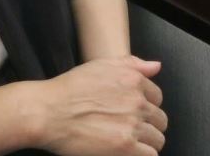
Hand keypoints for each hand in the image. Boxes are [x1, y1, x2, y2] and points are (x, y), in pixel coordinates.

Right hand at [33, 56, 165, 155]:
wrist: (49, 112)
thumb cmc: (70, 88)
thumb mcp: (101, 65)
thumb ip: (132, 63)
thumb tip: (156, 67)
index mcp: (133, 80)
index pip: (157, 97)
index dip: (146, 106)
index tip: (134, 113)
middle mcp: (137, 102)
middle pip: (160, 120)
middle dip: (148, 125)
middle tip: (132, 131)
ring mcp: (132, 125)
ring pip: (157, 139)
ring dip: (146, 142)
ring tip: (130, 144)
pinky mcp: (125, 147)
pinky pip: (150, 155)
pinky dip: (142, 155)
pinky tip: (128, 152)